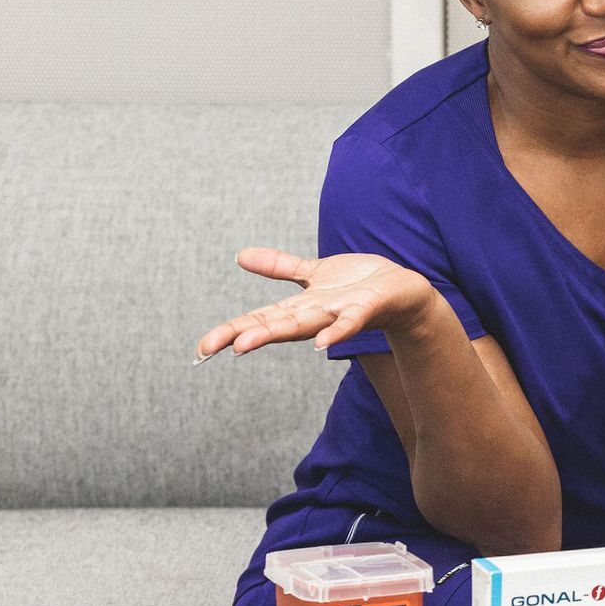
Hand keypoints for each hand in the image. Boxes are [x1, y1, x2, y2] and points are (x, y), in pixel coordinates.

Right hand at [194, 249, 437, 357]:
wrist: (403, 292)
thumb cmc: (358, 286)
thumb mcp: (313, 274)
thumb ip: (279, 267)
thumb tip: (240, 256)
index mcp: (300, 307)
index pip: (258, 320)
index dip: (229, 331)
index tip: (201, 348)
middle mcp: (314, 315)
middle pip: (272, 326)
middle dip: (241, 335)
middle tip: (209, 348)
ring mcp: (338, 314)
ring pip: (303, 325)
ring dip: (275, 334)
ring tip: (245, 344)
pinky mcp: (365, 308)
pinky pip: (348, 322)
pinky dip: (335, 331)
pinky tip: (320, 344)